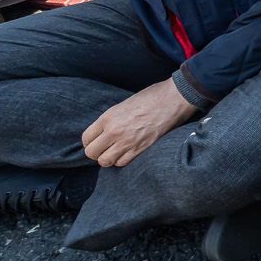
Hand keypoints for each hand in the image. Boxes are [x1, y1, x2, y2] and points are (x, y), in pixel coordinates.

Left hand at [80, 78, 198, 168]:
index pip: (86, 138)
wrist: (173, 99)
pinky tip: (127, 153)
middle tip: (105, 148)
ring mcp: (127, 142)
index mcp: (108, 117)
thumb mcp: (123, 105)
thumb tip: (103, 133)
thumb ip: (111, 120)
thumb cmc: (151, 97)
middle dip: (97, 152)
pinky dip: (122, 160)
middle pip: (92, 153)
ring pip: (105, 161)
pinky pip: (122, 163)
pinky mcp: (141, 149)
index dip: (90, 142)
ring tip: (116, 152)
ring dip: (109, 158)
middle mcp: (114, 131)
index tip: (96, 142)